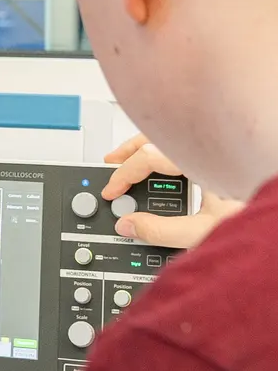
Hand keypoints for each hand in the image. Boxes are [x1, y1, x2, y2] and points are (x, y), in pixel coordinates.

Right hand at [102, 135, 241, 248]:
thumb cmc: (260, 226)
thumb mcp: (204, 232)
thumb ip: (163, 231)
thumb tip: (130, 225)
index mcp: (203, 160)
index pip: (150, 156)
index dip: (124, 173)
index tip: (112, 191)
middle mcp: (210, 151)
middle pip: (159, 138)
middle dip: (130, 150)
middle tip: (110, 164)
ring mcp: (219, 155)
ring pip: (172, 140)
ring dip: (149, 151)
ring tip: (132, 163)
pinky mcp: (226, 164)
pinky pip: (187, 149)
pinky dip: (168, 156)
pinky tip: (164, 169)